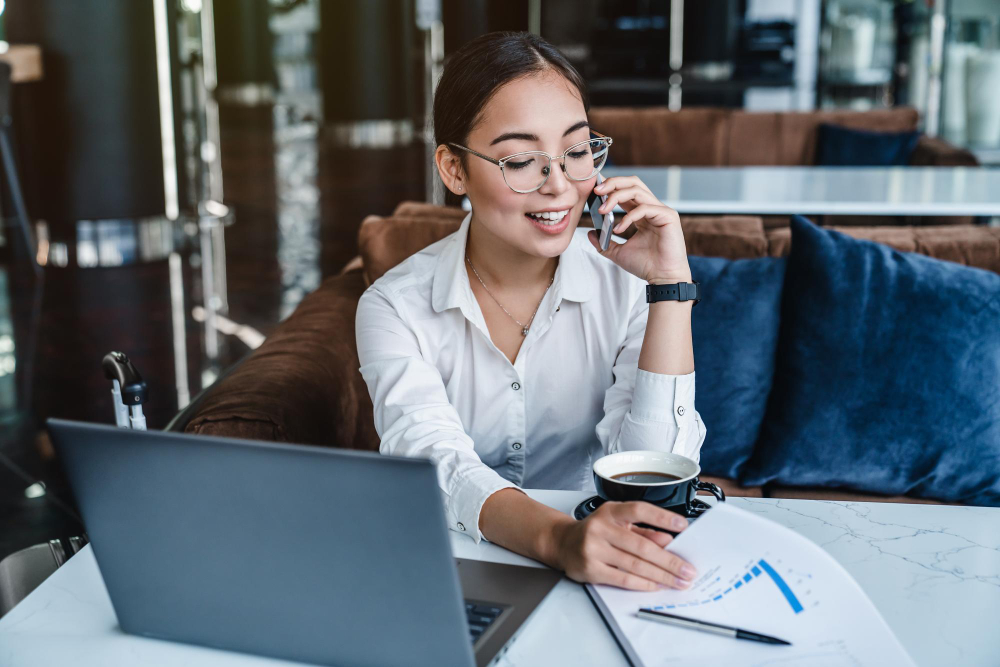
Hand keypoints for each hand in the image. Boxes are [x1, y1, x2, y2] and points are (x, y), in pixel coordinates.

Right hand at [549, 501, 696, 590]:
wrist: (563, 543)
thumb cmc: (595, 531)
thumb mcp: (617, 522)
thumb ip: (642, 530)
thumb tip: (668, 540)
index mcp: (610, 512)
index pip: (639, 510)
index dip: (662, 517)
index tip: (683, 526)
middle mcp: (600, 528)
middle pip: (642, 546)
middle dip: (669, 561)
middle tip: (687, 570)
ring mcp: (594, 549)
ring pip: (634, 565)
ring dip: (661, 575)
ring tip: (677, 581)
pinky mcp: (590, 569)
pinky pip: (622, 578)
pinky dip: (642, 583)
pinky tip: (655, 585)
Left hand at [587, 175, 691, 283]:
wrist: (662, 279)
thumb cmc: (645, 265)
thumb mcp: (618, 252)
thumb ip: (604, 242)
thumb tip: (590, 232)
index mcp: (641, 213)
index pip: (626, 190)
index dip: (610, 186)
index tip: (594, 189)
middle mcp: (652, 208)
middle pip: (633, 182)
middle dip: (613, 183)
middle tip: (597, 191)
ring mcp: (661, 210)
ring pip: (637, 190)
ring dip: (616, 197)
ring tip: (602, 210)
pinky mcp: (668, 216)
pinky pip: (644, 208)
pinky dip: (628, 217)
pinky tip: (619, 229)